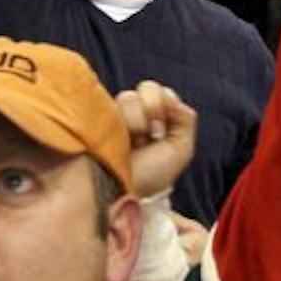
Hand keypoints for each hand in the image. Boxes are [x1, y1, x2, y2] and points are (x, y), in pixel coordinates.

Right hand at [117, 80, 196, 200]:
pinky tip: (115, 139)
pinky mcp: (94, 117)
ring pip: (129, 96)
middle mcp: (134, 111)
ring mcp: (114, 114)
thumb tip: (172, 99)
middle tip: (148, 137)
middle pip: (148, 87)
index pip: (163, 92)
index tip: (162, 132)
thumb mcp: (180, 149)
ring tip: (130, 143)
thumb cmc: (151, 174)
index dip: (166, 106)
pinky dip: (115, 120)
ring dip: (135, 121)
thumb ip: (185, 119)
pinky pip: (107, 103)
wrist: (123, 192)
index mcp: (155, 116)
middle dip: (152, 111)